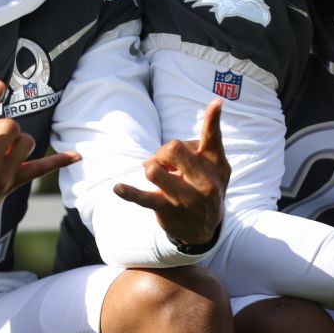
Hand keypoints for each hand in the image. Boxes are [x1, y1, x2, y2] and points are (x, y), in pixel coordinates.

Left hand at [113, 98, 231, 247]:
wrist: (204, 230)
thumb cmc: (204, 188)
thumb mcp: (211, 170)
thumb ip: (194, 151)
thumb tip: (160, 154)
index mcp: (215, 165)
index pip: (213, 138)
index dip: (213, 119)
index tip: (216, 102)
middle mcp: (204, 181)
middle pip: (172, 147)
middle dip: (162, 151)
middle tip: (164, 162)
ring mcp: (185, 197)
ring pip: (154, 169)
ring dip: (150, 167)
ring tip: (156, 174)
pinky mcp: (167, 209)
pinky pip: (144, 198)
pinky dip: (129, 193)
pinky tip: (117, 188)